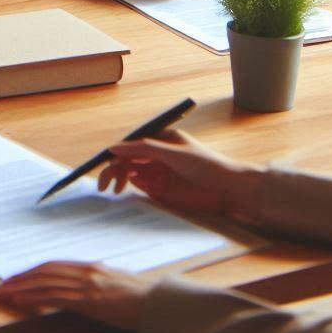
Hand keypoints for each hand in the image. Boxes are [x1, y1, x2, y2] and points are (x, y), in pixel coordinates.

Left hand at [0, 261, 149, 329]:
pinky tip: (20, 302)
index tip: (16, 278)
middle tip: (1, 287)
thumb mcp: (115, 285)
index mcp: (91, 268)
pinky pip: (53, 296)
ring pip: (43, 282)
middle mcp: (85, 271)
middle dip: (19, 279)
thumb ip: (96, 283)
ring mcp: (86, 284)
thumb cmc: (142, 299)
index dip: (31, 271)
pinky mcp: (88, 299)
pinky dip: (32, 298)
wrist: (159, 304)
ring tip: (2, 295)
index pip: (52, 266)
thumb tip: (83, 288)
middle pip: (43, 271)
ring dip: (19, 288)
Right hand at [96, 132, 260, 223]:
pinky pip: (139, 187)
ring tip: (113, 190)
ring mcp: (158, 173)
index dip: (114, 153)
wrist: (230, 191)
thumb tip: (114, 148)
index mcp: (161, 140)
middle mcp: (157, 155)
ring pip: (130, 174)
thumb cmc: (208, 166)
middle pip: (127, 160)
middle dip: (113, 170)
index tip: (100, 163)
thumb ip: (144, 149)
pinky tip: (124, 192)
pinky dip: (129, 189)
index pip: (131, 144)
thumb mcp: (174, 153)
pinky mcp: (161, 190)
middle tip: (104, 184)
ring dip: (118, 180)